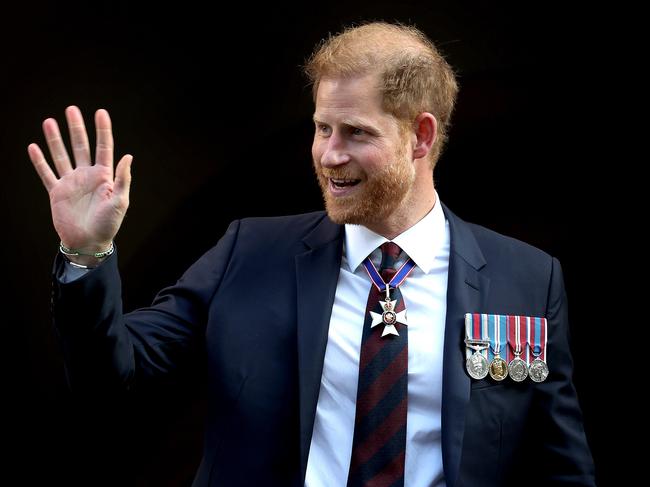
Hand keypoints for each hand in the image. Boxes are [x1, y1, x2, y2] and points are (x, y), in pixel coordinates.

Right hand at [28, 106, 132, 254]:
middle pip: (80, 146)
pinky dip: (39, 161)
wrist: (89, 242)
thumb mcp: (120, 201)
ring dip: (55, 139)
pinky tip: (33, 147)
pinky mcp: (57, 192)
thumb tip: (128, 156)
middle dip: (76, 128)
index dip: (102, 130)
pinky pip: (46, 173)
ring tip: (49, 121)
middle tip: (71, 109)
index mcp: (104, 176)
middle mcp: (87, 175)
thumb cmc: (108, 224)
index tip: (100, 112)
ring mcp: (71, 182)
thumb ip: (122, 178)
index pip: (104, 147)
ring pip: (61, 155)